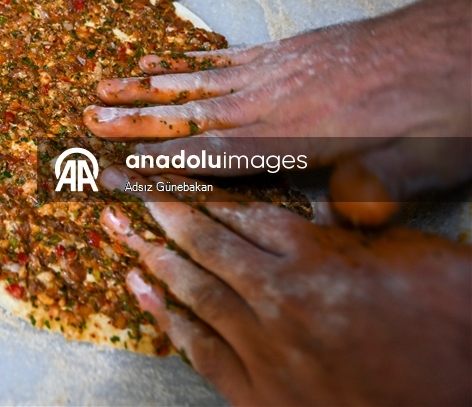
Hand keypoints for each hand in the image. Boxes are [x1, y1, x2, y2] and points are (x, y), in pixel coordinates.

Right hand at [84, 0, 471, 225]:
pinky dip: (188, 60)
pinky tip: (167, 59)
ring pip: (195, 79)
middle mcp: (269, 101)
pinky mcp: (287, 49)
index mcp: (290, 138)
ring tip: (104, 84)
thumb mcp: (415, 167)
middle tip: (84, 119)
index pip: (206, 155)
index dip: (155, 166)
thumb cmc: (438, 109)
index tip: (111, 171)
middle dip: (131, 120)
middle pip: (185, 113)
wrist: (456, 41)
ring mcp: (275, 69)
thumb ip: (363, 194)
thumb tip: (324, 224)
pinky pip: (223, 57)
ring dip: (146, 85)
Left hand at [99, 166, 471, 406]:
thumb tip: (318, 208)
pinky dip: (165, 317)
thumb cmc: (452, 330)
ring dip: (150, 255)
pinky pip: (199, 348)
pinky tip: (139, 290)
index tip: (168, 170)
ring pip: (192, 289)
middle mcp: (278, 296)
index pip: (243, 212)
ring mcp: (264, 347)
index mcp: (317, 257)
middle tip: (119, 183)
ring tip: (116, 228)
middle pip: (204, 240)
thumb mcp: (417, 255)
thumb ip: (359, 226)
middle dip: (158, 208)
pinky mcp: (259, 395)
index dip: (202, 186)